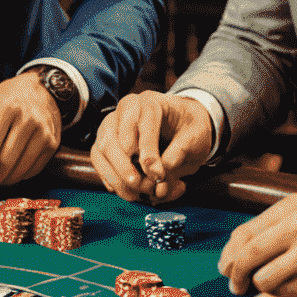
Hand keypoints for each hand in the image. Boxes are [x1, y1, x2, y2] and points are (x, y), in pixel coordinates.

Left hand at [0, 73, 59, 190]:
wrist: (39, 89)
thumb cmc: (3, 100)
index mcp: (4, 109)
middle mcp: (26, 120)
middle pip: (3, 166)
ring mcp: (42, 132)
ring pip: (18, 172)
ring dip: (2, 180)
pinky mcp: (52, 143)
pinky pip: (32, 172)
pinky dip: (18, 175)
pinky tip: (11, 165)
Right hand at [89, 92, 212, 202]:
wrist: (184, 127)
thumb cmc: (190, 127)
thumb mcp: (197, 134)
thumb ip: (181, 150)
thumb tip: (164, 168)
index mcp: (149, 102)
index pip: (141, 123)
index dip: (148, 151)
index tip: (158, 174)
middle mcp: (125, 112)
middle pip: (111, 137)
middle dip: (123, 166)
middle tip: (140, 185)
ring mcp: (112, 127)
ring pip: (100, 151)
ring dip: (116, 177)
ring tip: (137, 194)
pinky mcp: (107, 144)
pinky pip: (99, 163)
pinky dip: (111, 180)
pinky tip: (130, 192)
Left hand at [216, 195, 296, 296]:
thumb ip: (276, 225)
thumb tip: (239, 248)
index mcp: (291, 208)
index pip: (243, 233)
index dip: (229, 254)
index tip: (224, 267)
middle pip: (247, 257)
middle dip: (235, 275)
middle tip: (234, 286)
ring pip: (264, 280)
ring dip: (260, 289)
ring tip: (266, 291)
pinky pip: (288, 296)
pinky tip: (290, 296)